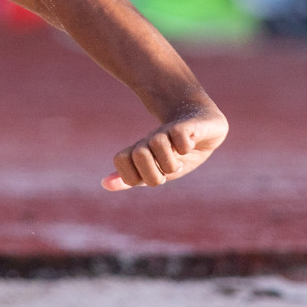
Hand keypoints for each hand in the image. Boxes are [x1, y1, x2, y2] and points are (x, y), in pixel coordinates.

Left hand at [103, 105, 226, 190]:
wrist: (201, 122)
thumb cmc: (176, 151)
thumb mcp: (155, 168)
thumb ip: (131, 177)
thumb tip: (105, 184)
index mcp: (139, 150)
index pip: (120, 160)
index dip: (135, 176)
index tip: (152, 176)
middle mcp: (150, 139)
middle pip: (139, 154)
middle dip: (156, 174)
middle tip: (167, 171)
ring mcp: (167, 131)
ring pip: (157, 143)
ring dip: (172, 163)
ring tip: (180, 160)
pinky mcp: (186, 125)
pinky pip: (179, 135)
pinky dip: (186, 146)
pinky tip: (190, 145)